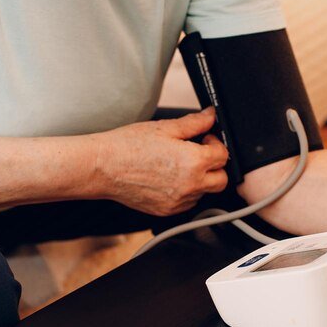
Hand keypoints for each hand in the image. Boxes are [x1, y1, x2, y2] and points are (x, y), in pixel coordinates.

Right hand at [95, 108, 228, 215]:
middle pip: (221, 180)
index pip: (223, 155)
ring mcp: (179, 201)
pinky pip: (187, 203)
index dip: (215, 144)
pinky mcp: (167, 211)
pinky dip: (185, 191)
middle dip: (215, 166)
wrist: (102, 167)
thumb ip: (195, 123)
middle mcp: (190, 185)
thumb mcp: (165, 128)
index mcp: (193, 162)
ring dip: (200, 179)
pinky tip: (168, 178)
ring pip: (204, 192)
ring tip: (177, 165)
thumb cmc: (128, 146)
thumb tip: (211, 116)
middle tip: (198, 154)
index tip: (204, 140)